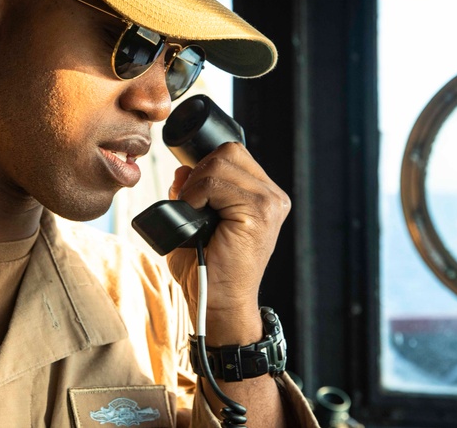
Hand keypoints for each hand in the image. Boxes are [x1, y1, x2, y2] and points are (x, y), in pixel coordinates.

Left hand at [164, 142, 290, 340]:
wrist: (219, 304)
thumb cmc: (207, 269)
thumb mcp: (194, 222)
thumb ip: (191, 193)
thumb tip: (183, 170)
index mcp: (264, 196)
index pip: (234, 154)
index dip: (206, 165)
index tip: (192, 193)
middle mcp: (273, 197)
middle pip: (229, 151)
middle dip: (201, 170)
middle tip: (190, 201)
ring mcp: (269, 203)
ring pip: (222, 162)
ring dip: (197, 183)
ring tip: (192, 209)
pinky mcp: (259, 213)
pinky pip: (218, 182)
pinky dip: (197, 192)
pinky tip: (195, 212)